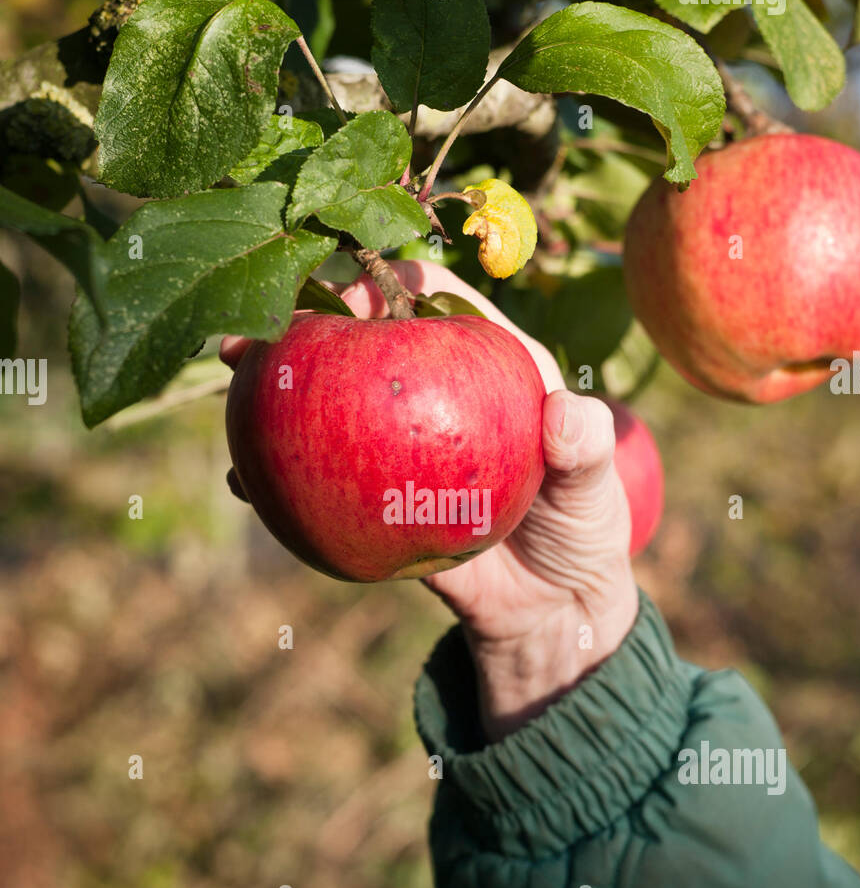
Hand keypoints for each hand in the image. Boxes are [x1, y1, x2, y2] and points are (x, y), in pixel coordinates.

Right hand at [221, 261, 638, 740]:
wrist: (550, 605)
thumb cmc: (583, 529)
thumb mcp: (597, 489)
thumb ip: (589, 449)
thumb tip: (566, 414)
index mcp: (488, 363)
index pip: (434, 300)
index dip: (390, 281)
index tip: (349, 292)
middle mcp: (431, 391)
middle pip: (362, 339)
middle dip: (305, 321)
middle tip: (262, 330)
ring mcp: (395, 443)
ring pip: (330, 400)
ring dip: (277, 386)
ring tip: (234, 384)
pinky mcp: (374, 496)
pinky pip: (323, 478)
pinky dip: (282, 476)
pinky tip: (243, 481)